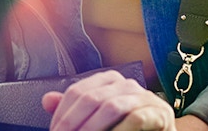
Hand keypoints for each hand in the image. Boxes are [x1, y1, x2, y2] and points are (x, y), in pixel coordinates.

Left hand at [41, 70, 174, 130]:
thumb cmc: (126, 129)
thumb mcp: (97, 120)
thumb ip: (74, 111)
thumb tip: (47, 100)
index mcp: (108, 81)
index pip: (77, 92)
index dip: (62, 114)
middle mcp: (126, 84)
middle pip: (91, 98)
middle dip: (73, 122)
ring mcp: (145, 96)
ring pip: (112, 106)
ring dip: (93, 128)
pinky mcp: (160, 112)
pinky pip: (136, 118)